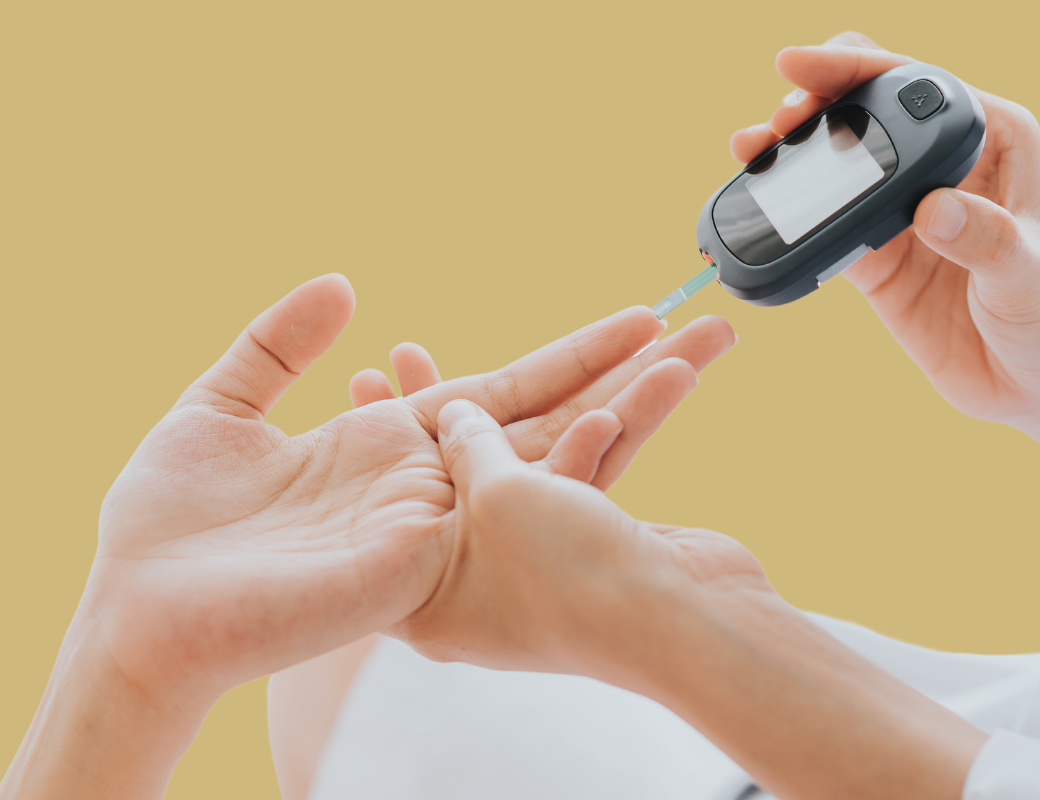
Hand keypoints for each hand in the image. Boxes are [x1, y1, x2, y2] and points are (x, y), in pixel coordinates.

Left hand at [0, 274, 735, 799]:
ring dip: (627, 403)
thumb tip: (345, 288)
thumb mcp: (219, 409)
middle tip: (674, 320)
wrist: (149, 616)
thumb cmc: (172, 524)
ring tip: (697, 345)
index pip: (488, 396)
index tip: (616, 320)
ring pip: (551, 458)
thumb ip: (277, 346)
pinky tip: (630, 405)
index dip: (554, 357)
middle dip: (609, 372)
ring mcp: (436, 533)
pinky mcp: (430, 562)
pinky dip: (580, 457)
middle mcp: (426, 497)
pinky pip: (516, 506)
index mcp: (385, 460)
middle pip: (541, 422)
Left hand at [404, 395, 985, 799]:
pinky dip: (616, 424)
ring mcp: (542, 564)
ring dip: (586, 389)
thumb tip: (456, 415)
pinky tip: (648, 375)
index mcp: (431, 590)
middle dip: (448, 402)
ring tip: (599, 331)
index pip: (391, 498)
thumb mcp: (495, 493)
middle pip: (461, 471)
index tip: (362, 376)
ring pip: (546, 455)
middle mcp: (480, 579)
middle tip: (405, 349)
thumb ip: (469, 445)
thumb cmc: (565, 573)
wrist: (677, 632)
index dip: (380, 432)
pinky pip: (594, 468)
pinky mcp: (596, 548)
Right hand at [732, 32, 1039, 491]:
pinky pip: (822, 226)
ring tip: (748, 149)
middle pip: (863, 111)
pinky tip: (757, 204)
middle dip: (813, 103)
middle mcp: (943, 165)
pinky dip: (788, 215)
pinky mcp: (876, 258)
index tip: (803, 66)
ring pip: (834, 165)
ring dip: (788, 153)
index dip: (855, 68)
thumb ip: (986, 238)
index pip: (914, 83)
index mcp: (992, 139)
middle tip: (776, 121)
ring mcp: (903, 211)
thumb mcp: (1033, 274)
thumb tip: (932, 208)